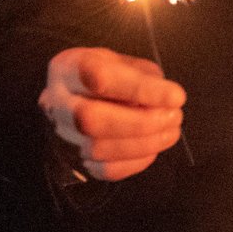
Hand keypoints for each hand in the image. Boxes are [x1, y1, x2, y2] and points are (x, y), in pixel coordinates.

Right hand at [39, 47, 186, 179]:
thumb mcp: (123, 61)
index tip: (177, 96)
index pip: (98, 77)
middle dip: (141, 123)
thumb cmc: (104, 76)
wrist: (76, 99)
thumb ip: (143, 76)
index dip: (141, 89)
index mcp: (66, 69)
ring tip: (171, 131)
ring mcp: (62, 135)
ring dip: (144, 143)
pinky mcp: (74, 161)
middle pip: (89, 119)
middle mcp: (56, 103)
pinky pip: (104, 170)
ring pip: (97, 149)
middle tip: (174, 117)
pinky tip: (153, 148)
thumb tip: (166, 100)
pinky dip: (136, 162)